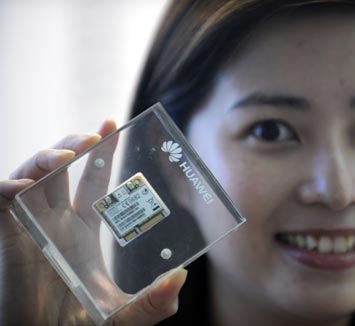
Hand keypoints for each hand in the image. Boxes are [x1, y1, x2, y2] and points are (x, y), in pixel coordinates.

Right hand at [0, 120, 186, 324]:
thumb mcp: (127, 314)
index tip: (113, 124)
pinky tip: (24, 187)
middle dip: (76, 145)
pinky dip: (6, 187)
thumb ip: (154, 301)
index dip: (102, 152)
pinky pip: (0, 201)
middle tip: (96, 134)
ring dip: (47, 157)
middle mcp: (57, 222)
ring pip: (33, 175)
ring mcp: (32, 226)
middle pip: (63, 168)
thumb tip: (181, 279)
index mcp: (83, 230)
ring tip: (70, 154)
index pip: (93, 179)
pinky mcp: (10, 237)